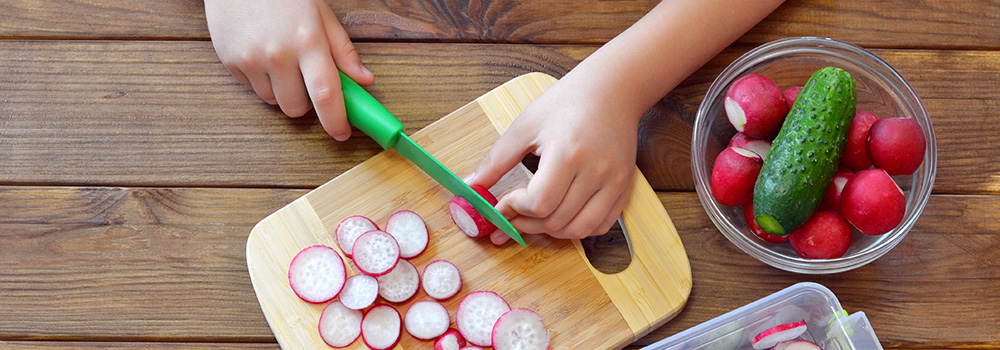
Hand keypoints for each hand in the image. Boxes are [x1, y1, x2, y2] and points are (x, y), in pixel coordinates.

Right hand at [204, 0, 373, 140]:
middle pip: (297, 108)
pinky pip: (253, 89)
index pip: (326, 94)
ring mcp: (251, 59)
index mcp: (308, 42)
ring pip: (274, 102)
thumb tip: (365, 81)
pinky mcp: (231, 61)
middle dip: (307, 103)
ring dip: (283, 92)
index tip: (342, 133)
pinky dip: (262, 82)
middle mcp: (278, 54)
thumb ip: (344, 51)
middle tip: (307, 80)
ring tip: (283, 62)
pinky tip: (263, 55)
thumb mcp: (322, 15)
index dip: (336, 121)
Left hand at [466, 75, 640, 244]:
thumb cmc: (566, 103)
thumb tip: (471, 187)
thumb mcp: (525, 125)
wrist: (611, 90)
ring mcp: (614, 182)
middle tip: (509, 219)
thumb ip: (496, 160)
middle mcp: (596, 172)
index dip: (514, 210)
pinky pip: (600, 225)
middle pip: (556, 220)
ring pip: (578, 230)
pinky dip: (577, 229)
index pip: (539, 202)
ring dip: (550, 232)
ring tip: (532, 221)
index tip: (501, 205)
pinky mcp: (624, 188)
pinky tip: (560, 218)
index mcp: (568, 153)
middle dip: (525, 224)